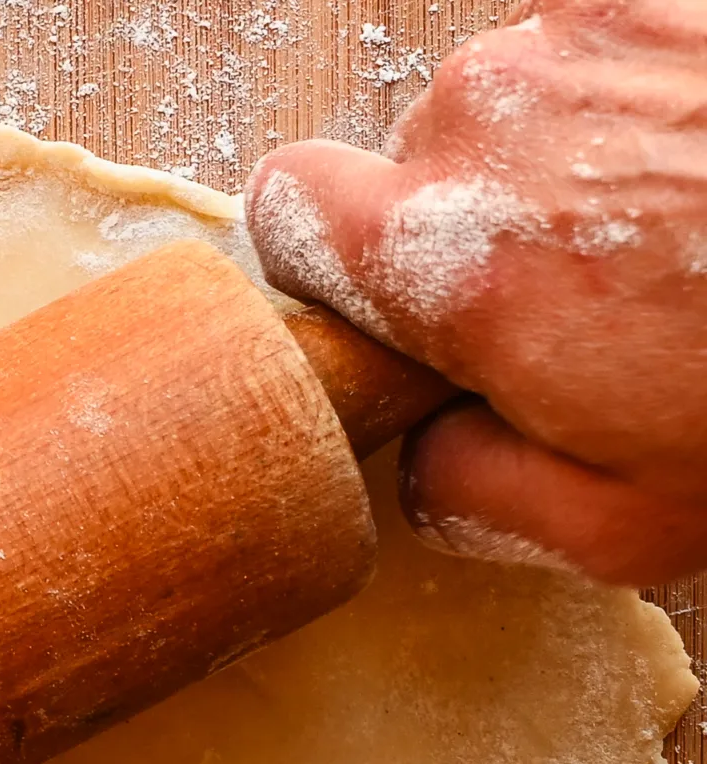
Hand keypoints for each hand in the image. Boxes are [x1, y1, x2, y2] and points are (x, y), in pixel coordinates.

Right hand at [245, 0, 706, 585]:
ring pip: (517, 96)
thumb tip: (423, 449)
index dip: (324, 258)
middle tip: (587, 295)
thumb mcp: (617, 526)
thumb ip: (466, 492)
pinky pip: (605, 46)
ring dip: (570, 158)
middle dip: (476, 223)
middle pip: (413, 156)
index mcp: (444, 259)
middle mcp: (490, 122)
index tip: (393, 301)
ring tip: (678, 228)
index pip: (282, 209)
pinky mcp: (664, 1)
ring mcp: (584, 37)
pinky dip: (644, 100)